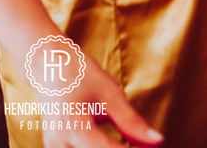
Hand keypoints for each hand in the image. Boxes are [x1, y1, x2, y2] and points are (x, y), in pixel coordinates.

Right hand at [38, 52, 161, 146]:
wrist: (49, 67)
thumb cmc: (80, 75)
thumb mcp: (110, 94)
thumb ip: (131, 121)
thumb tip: (157, 140)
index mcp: (73, 127)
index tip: (150, 147)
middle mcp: (58, 142)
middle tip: (142, 144)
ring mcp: (53, 146)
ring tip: (128, 142)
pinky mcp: (55, 146)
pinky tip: (114, 143)